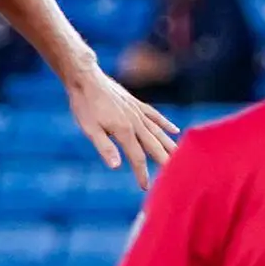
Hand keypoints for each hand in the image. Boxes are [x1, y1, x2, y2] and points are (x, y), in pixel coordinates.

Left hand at [66, 66, 179, 187]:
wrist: (85, 78)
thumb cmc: (84, 105)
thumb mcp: (90, 129)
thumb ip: (105, 147)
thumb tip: (117, 167)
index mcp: (124, 131)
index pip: (137, 157)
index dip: (142, 173)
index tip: (146, 187)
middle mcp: (136, 122)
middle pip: (154, 146)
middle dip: (165, 162)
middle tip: (177, 176)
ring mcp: (138, 112)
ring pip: (158, 132)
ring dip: (170, 145)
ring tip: (180, 157)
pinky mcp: (136, 104)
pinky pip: (155, 116)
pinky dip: (165, 124)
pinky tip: (175, 131)